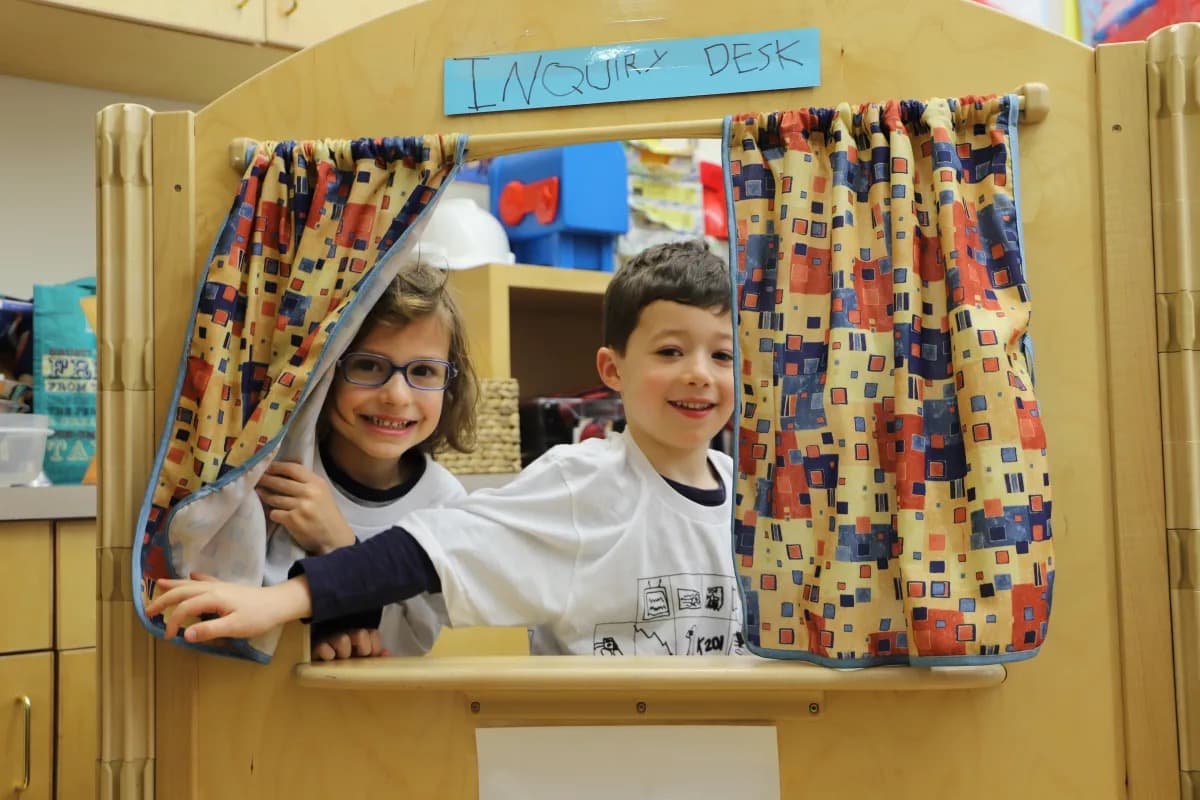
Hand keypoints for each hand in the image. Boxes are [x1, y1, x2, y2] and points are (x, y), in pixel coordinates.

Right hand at [144, 572, 312, 643]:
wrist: (279, 603)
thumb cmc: (258, 617)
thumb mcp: (234, 627)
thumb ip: (209, 630)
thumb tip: (185, 635)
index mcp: (212, 598)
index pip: (184, 609)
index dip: (173, 622)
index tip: (168, 637)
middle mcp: (213, 588)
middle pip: (183, 592)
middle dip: (164, 599)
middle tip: (147, 610)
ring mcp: (220, 586)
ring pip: (191, 584)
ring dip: (174, 585)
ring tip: (158, 584)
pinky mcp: (227, 588)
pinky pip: (206, 580)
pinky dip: (195, 579)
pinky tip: (192, 574)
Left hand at [257, 461, 355, 554]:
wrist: (335, 538)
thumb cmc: (327, 515)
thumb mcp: (322, 493)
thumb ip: (306, 483)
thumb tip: (280, 474)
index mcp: (317, 483)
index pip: (292, 469)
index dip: (276, 467)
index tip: (266, 467)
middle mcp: (309, 492)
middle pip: (280, 482)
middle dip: (265, 480)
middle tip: (256, 479)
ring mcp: (301, 506)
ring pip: (274, 498)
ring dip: (265, 496)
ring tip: (260, 493)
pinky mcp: (293, 520)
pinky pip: (274, 513)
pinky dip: (273, 513)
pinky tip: (273, 513)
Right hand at [311, 628, 389, 660]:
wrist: (319, 664)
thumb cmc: (344, 662)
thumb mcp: (361, 660)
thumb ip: (375, 656)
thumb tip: (386, 653)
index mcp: (359, 635)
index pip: (373, 634)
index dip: (374, 648)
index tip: (368, 657)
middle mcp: (346, 633)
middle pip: (361, 634)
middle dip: (361, 649)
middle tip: (355, 658)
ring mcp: (330, 638)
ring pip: (343, 640)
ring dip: (343, 654)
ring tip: (339, 661)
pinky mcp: (316, 646)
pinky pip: (325, 649)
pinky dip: (327, 656)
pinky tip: (327, 661)